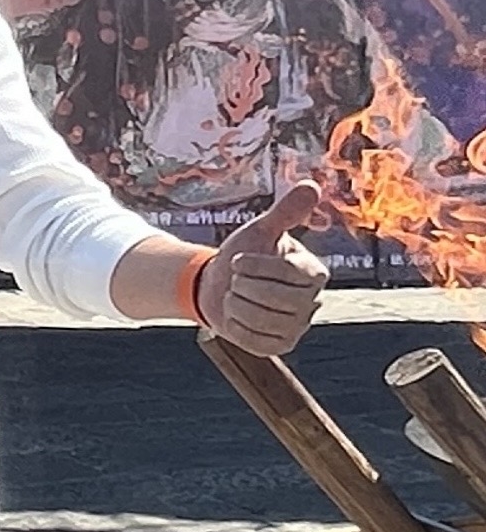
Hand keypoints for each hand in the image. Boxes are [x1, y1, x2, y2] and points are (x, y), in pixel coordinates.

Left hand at [197, 182, 329, 355]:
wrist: (218, 283)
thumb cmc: (244, 253)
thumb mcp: (260, 230)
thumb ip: (286, 211)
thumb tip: (311, 185)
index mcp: (314, 272)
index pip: (289, 273)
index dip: (256, 266)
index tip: (237, 259)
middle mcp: (312, 301)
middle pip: (274, 299)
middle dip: (242, 285)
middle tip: (236, 279)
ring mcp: (297, 327)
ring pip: (260, 319)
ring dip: (235, 304)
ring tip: (236, 295)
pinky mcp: (279, 346)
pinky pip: (253, 339)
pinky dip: (234, 325)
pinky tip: (236, 314)